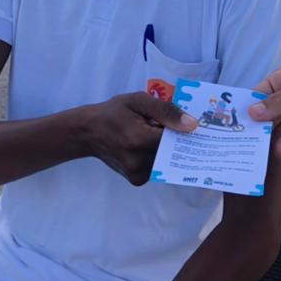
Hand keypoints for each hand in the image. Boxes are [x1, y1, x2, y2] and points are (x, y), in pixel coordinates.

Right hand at [83, 92, 197, 185]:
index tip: (188, 123)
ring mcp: (137, 174)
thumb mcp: (138, 101)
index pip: (175, 139)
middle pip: (172, 152)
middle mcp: (139, 161)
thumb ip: (166, 111)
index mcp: (139, 139)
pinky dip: (156, 156)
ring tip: (150, 133)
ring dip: (164, 148)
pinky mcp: (136, 180)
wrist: (88, 133)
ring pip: (166, 160)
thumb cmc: (114, 112)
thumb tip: (192, 125)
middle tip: (166, 126)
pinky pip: (157, 167)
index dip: (182, 130)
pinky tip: (145, 145)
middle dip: (174, 139)